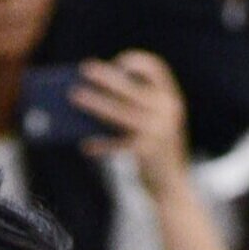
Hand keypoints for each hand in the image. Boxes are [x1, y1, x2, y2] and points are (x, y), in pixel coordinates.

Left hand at [72, 50, 188, 195]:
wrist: (174, 188)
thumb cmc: (156, 154)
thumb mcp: (155, 126)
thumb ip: (136, 109)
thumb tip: (96, 96)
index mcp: (171, 99)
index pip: (156, 67)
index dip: (135, 60)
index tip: (117, 63)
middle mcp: (166, 111)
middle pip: (130, 86)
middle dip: (106, 75)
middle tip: (85, 69)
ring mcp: (157, 131)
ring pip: (118, 111)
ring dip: (94, 102)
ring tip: (74, 96)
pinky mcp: (145, 151)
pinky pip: (115, 143)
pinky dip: (100, 144)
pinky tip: (85, 145)